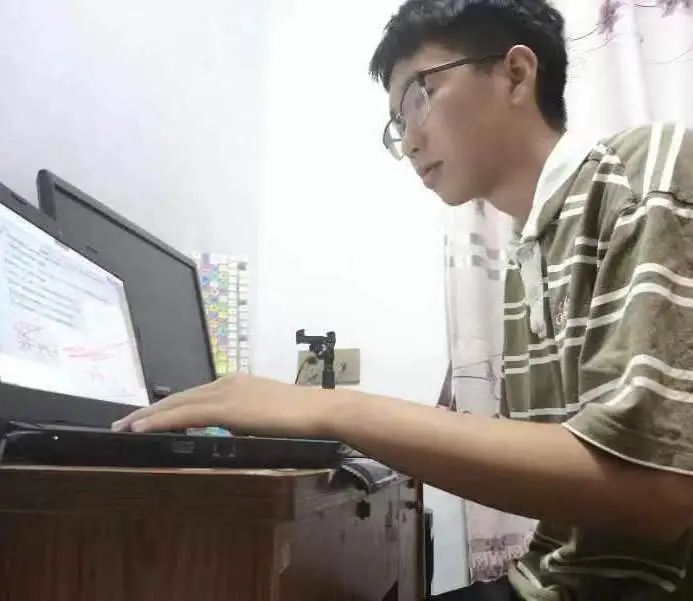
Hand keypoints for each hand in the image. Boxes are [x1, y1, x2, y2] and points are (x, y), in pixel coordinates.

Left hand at [111, 373, 336, 438]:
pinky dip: (161, 420)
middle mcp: (226, 383)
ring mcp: (225, 393)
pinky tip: (143, 427)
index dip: (167, 406)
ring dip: (148, 415)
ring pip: (177, 403)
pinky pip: (185, 414)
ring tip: (125, 426)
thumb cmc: (299, 416)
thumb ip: (244, 418)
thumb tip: (231, 430)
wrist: (318, 410)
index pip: (193, 395)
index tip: (146, 417)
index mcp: (235, 384)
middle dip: (149, 410)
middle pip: (179, 396)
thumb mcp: (265, 414)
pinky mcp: (227, 408)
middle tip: (123, 422)